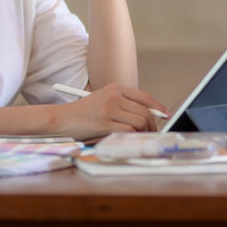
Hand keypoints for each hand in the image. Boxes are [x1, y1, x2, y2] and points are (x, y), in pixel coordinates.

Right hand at [53, 82, 167, 139]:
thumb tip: (149, 114)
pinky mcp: (104, 123)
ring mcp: (109, 109)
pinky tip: (128, 138)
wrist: (62, 118)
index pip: (145, 96)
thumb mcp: (104, 99)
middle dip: (152, 124)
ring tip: (139, 136)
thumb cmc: (84, 112)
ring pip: (139, 122)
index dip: (158, 107)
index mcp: (115, 88)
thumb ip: (124, 103)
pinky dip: (132, 136)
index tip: (165, 114)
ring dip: (143, 131)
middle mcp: (113, 96)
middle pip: (145, 111)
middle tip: (151, 131)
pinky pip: (128, 131)